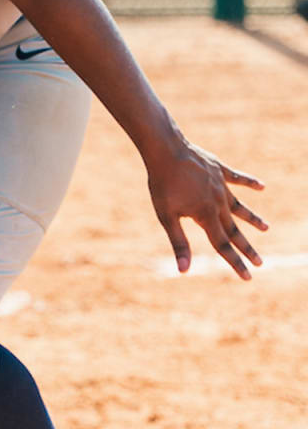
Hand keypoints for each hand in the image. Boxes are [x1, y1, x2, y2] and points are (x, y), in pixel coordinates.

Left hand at [145, 141, 268, 278]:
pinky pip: (238, 178)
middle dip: (247, 248)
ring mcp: (221, 185)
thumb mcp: (166, 216)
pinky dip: (250, 182)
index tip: (248, 277)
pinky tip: (261, 186)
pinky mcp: (220, 170)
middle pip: (234, 230)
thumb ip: (179, 242)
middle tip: (261, 263)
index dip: (236, 263)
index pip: (223, 246)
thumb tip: (184, 271)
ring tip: (266, 228)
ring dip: (253, 219)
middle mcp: (219, 203)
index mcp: (206, 216)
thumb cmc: (163, 184)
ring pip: (240, 206)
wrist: (166, 151)